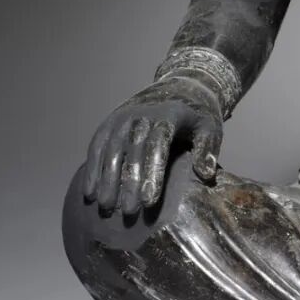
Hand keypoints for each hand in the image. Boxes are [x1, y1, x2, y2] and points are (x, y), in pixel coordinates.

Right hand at [82, 76, 223, 216]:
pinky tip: (89, 192)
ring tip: (106, 208)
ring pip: (111, 151)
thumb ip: (208, 149)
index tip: (148, 201)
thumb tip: (206, 174)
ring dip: (106, 180)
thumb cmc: (197, 114)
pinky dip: (92, 170)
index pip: (158, 146)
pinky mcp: (110, 123)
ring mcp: (122, 118)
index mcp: (167, 116)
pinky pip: (97, 147)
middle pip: (132, 152)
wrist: (180, 86)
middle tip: (128, 213)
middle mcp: (141, 115)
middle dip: (128, 184)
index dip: (152, 174)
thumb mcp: (210, 126)